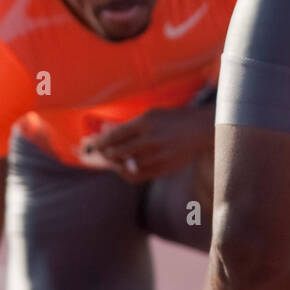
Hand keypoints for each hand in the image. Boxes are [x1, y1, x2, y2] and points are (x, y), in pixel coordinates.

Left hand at [83, 103, 213, 182]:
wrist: (199, 129)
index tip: (90, 145)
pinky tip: (123, 168)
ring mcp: (158, 155)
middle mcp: (151, 139)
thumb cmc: (172, 119)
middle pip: (118, 152)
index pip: (115, 135)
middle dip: (104, 154)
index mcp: (147, 122)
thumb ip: (130, 125)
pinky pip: (139, 175)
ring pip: (126, 166)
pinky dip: (127, 173)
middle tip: (97, 154)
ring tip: (110, 161)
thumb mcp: (151, 114)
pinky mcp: (164, 168)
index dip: (99, 142)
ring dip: (115, 164)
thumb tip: (106, 133)